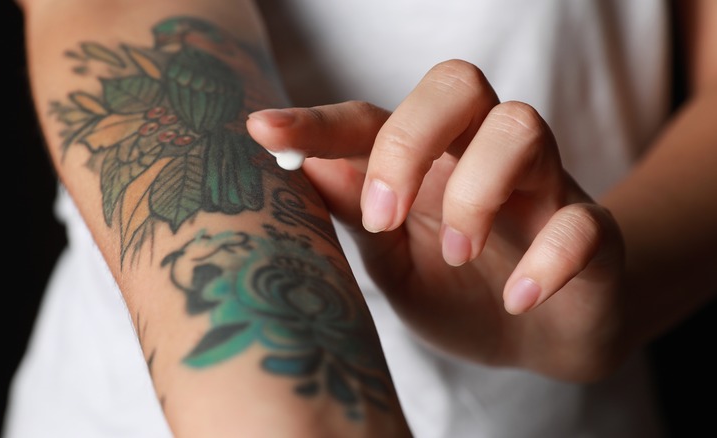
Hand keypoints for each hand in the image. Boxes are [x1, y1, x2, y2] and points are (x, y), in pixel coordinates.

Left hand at [247, 60, 626, 381]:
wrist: (541, 339)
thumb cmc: (460, 292)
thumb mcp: (394, 261)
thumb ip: (360, 215)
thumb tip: (305, 167)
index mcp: (428, 161)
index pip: (371, 118)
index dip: (317, 122)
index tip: (261, 130)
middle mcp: (482, 155)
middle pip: (457, 84)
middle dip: (410, 139)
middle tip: (384, 216)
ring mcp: (542, 186)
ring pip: (522, 126)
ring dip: (476, 192)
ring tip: (456, 255)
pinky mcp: (592, 232)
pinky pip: (583, 220)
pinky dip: (547, 259)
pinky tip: (517, 299)